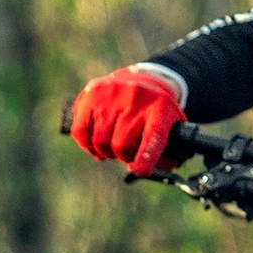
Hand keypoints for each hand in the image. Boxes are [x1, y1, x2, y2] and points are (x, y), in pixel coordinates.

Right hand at [67, 66, 186, 177]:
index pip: (154, 134)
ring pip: (100, 141)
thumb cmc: (154, 115)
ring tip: (112, 144)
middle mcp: (136, 97)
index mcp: (160, 109)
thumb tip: (141, 171)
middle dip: (123, 156)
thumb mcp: (172, 130)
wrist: (140, 81)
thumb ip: (167, 156)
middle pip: (121, 144)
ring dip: (105, 151)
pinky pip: (80, 131)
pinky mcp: (92, 92)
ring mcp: (112, 93)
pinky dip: (86, 144)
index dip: (146, 156)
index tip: (139, 170)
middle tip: (127, 152)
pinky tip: (95, 141)